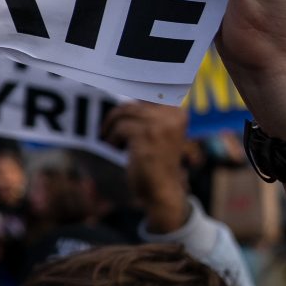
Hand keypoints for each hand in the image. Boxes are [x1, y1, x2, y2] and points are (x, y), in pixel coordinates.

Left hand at [102, 102, 189, 233]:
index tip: (117, 109)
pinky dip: (113, 138)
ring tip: (112, 141)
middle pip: (132, 104)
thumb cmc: (156, 162)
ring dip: (112, 127)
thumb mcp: (158, 133)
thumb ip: (147, 115)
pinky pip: (120, 128)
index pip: (148, 94)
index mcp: (178, 112)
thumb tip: (124, 95)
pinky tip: (115, 148)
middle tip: (107, 131)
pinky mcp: (146, 136)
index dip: (129, 99)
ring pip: (124, 113)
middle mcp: (172, 116)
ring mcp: (160, 125)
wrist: (162, 190)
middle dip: (115, 117)